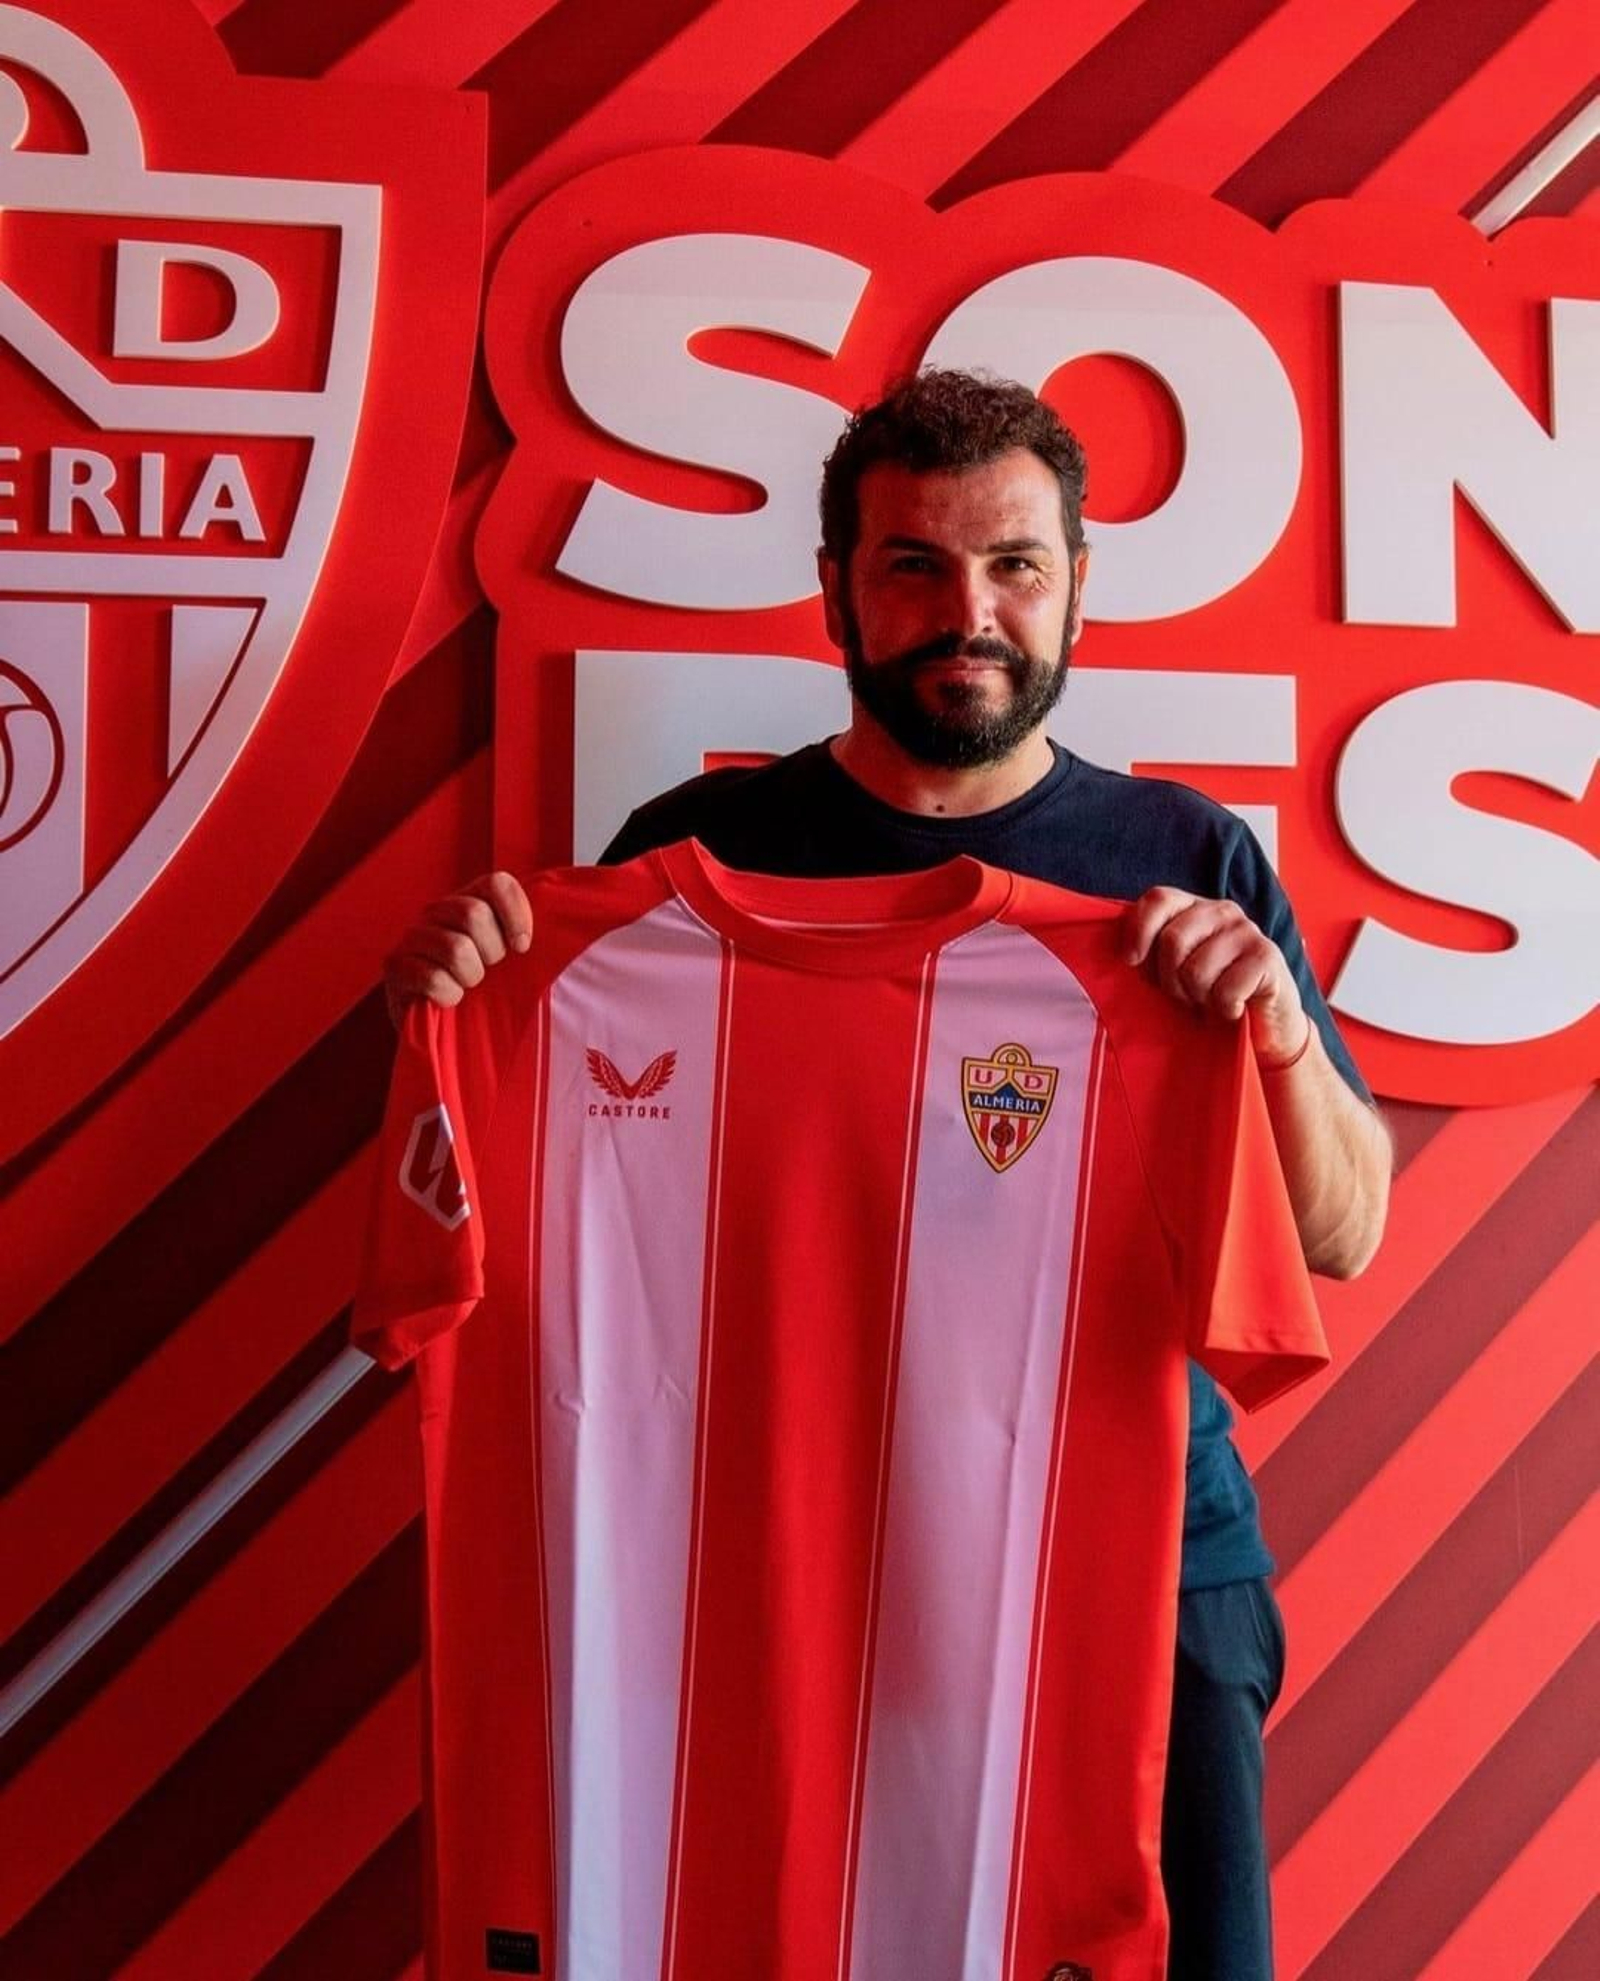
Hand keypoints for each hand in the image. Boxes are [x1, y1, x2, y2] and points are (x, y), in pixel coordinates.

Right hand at [383, 871, 531, 1028]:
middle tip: (488, 973)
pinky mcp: (397, 967)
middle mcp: (439, 911)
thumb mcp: (515, 961)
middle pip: (473, 914)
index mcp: (471, 900)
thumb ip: (532, 936)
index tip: (521, 947)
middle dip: (491, 952)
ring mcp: (414, 937)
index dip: (515, 914)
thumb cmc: (485, 991)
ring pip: (455, 947)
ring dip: (470, 977)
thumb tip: (578, 916)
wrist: (445, 1029)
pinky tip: (449, 1000)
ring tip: (468, 988)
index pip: (497, 884)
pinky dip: (449, 995)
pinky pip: (431, 977)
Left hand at [1122, 887, 1309, 1066]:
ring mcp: (1248, 931)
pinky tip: (1234, 1008)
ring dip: (1198, 999)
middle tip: (1184, 996)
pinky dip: (1224, 1009)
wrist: (1267, 1026)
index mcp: (1194, 908)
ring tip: (1210, 1001)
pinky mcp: (1268, 957)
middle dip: (1169, 981)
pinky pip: (1225, 990)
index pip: (1158, 899)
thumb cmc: (1211, 995)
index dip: (1138, 931)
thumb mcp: (1174, 971)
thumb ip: (1151, 953)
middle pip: (1173, 940)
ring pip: (1196, 970)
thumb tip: (1123, 954)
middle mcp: (1223, 911)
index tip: (1131, 962)